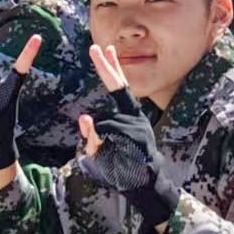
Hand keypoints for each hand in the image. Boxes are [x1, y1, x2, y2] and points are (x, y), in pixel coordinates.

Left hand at [76, 45, 178, 233]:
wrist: (148, 186)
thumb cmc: (126, 168)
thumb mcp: (107, 149)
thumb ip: (95, 133)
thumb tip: (85, 118)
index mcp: (131, 116)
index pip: (119, 87)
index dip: (111, 68)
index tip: (104, 49)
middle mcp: (135, 117)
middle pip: (117, 88)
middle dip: (105, 67)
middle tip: (95, 48)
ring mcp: (134, 127)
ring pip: (102, 125)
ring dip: (97, 142)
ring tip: (113, 158)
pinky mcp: (133, 139)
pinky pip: (104, 136)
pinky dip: (97, 141)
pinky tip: (103, 144)